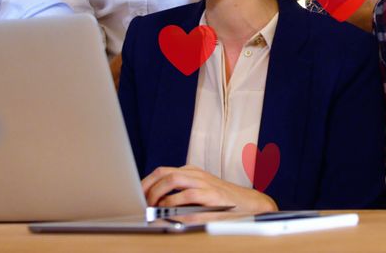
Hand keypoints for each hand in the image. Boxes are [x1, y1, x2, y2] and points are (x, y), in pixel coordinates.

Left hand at [141, 165, 277, 212]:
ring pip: (174, 181)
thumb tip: (154, 203)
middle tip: (142, 203)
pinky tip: (169, 214)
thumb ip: (180, 193)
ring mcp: (205, 184)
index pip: (162, 171)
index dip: (146, 182)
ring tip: (153, 208)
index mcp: (192, 172)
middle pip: (165, 174)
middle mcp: (197, 175)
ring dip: (159, 196)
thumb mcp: (200, 191)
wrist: (250, 203)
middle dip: (149, 189)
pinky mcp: (213, 197)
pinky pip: (189, 198)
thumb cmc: (222, 201)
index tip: (135, 195)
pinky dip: (175, 206)